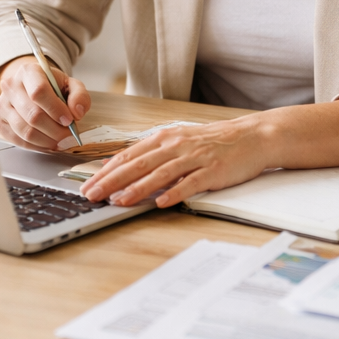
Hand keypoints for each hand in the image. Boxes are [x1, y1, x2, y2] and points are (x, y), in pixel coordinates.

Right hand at [0, 56, 90, 151]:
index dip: (56, 109)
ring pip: (25, 131)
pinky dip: (36, 146)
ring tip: (61, 141)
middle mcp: (11, 87)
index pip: (39, 92)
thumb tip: (77, 112)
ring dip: (47, 140)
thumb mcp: (70, 85)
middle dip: (55, 130)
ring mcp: (2, 106)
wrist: (31, 88)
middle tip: (69, 135)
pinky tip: (48, 143)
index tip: (69, 120)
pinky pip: (18, 140)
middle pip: (33, 115)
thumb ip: (79, 95)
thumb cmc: (52, 87)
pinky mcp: (0, 123)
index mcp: (28, 72)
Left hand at [80, 116, 270, 207]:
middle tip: (92, 194)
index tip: (87, 184)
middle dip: (112, 180)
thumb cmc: (213, 141)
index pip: (128, 154)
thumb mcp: (179, 141)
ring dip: (138, 188)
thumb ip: (152, 154)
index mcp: (164, 138)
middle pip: (138, 163)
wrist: (251, 136)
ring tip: (119, 201)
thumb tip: (121, 167)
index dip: (105, 170)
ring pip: (160, 173)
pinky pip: (191, 183)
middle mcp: (176, 145)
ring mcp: (195, 157)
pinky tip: (162, 203)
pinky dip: (175, 193)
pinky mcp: (213, 170)